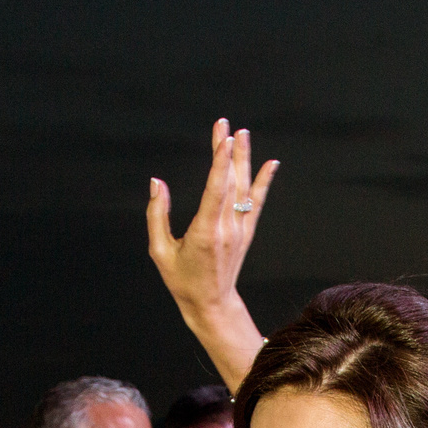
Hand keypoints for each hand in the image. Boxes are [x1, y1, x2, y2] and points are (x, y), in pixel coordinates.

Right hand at [146, 119, 277, 320]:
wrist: (211, 303)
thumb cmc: (181, 279)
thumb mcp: (160, 251)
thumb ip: (157, 215)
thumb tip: (156, 183)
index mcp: (204, 233)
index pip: (215, 190)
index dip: (220, 163)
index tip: (223, 139)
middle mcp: (226, 229)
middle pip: (229, 182)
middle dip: (227, 151)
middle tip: (224, 124)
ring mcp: (239, 230)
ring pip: (244, 188)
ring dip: (244, 159)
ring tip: (242, 133)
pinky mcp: (245, 233)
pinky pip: (256, 202)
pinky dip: (263, 182)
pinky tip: (270, 163)